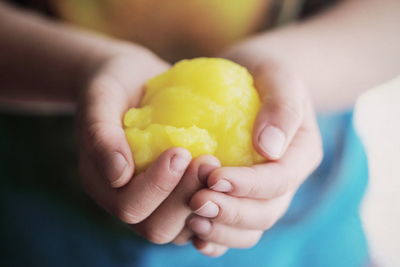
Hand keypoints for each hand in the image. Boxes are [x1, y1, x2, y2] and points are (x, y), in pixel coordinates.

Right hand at [77, 46, 218, 242]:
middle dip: (184, 197)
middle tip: (209, 161)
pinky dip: (215, 205)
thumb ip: (101, 134)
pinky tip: (228, 178)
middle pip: (157, 228)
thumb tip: (119, 175)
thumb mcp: (101, 98)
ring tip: (218, 165)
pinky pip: (198, 217)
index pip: (129, 206)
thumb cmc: (115, 85)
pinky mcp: (176, 195)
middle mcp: (128, 200)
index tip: (180, 150)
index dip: (157, 186)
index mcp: (103, 184)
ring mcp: (155, 202)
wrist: (133, 82)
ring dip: (204, 201)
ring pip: (181, 229)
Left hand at [185, 50, 322, 256]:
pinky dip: (215, 237)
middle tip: (196, 201)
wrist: (253, 79)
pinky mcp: (240, 197)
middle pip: (264, 213)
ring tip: (190, 218)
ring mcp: (261, 194)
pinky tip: (192, 234)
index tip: (214, 176)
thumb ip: (281, 108)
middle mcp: (284, 182)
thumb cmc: (266, 74)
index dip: (247, 185)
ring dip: (220, 230)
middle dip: (231, 212)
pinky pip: (232, 229)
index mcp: (300, 156)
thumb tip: (270, 148)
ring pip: (249, 229)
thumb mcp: (279, 77)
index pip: (278, 181)